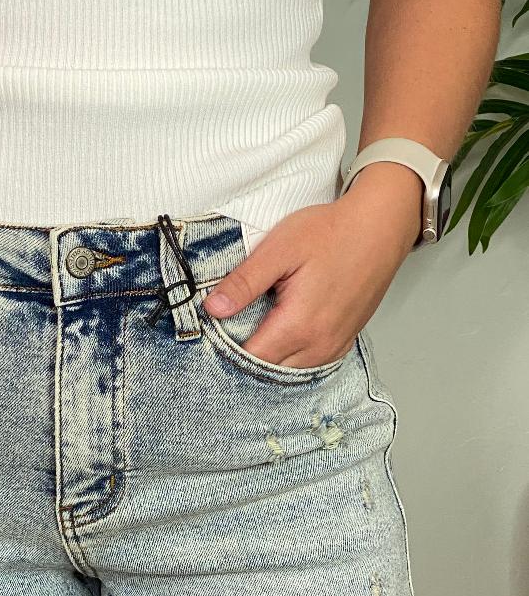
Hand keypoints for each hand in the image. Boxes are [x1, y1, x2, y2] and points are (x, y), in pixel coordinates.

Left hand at [203, 163, 423, 368]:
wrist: (381, 225)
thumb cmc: (332, 232)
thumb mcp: (279, 250)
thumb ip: (244, 283)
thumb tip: (213, 309)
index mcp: (298, 326)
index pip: (250, 358)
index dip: (227, 348)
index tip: (215, 331)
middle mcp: (319, 345)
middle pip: (268, 369)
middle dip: (246, 354)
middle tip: (231, 329)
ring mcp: (334, 346)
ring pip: (289, 369)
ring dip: (270, 357)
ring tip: (256, 330)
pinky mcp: (344, 341)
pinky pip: (309, 363)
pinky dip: (291, 355)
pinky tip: (282, 335)